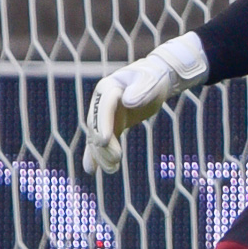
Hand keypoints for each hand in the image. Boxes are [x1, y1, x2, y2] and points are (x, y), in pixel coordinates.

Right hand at [82, 33, 208, 172]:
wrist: (155, 80)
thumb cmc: (154, 78)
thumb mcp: (150, 81)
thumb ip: (141, 89)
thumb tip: (128, 101)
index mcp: (108, 88)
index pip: (103, 109)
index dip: (102, 124)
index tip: (104, 141)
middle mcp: (101, 102)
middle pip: (97, 126)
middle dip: (104, 144)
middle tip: (116, 158)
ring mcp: (105, 115)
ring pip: (97, 137)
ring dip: (102, 154)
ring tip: (113, 169)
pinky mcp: (112, 125)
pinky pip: (102, 142)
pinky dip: (97, 156)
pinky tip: (92, 170)